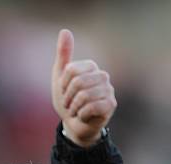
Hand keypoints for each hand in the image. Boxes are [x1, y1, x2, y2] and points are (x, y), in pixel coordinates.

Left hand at [52, 29, 116, 146]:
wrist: (74, 126)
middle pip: (78, 82)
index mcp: (91, 67)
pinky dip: (82, 115)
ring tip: (76, 111)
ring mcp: (108, 90)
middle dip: (68, 98)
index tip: (64, 93)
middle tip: (69, 105)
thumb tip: (65, 31)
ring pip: (84, 96)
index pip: (71, 70)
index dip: (63, 85)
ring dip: (74, 108)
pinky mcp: (111, 105)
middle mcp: (102, 76)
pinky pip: (91, 107)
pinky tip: (84, 116)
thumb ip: (63, 55)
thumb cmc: (68, 101)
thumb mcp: (60, 78)